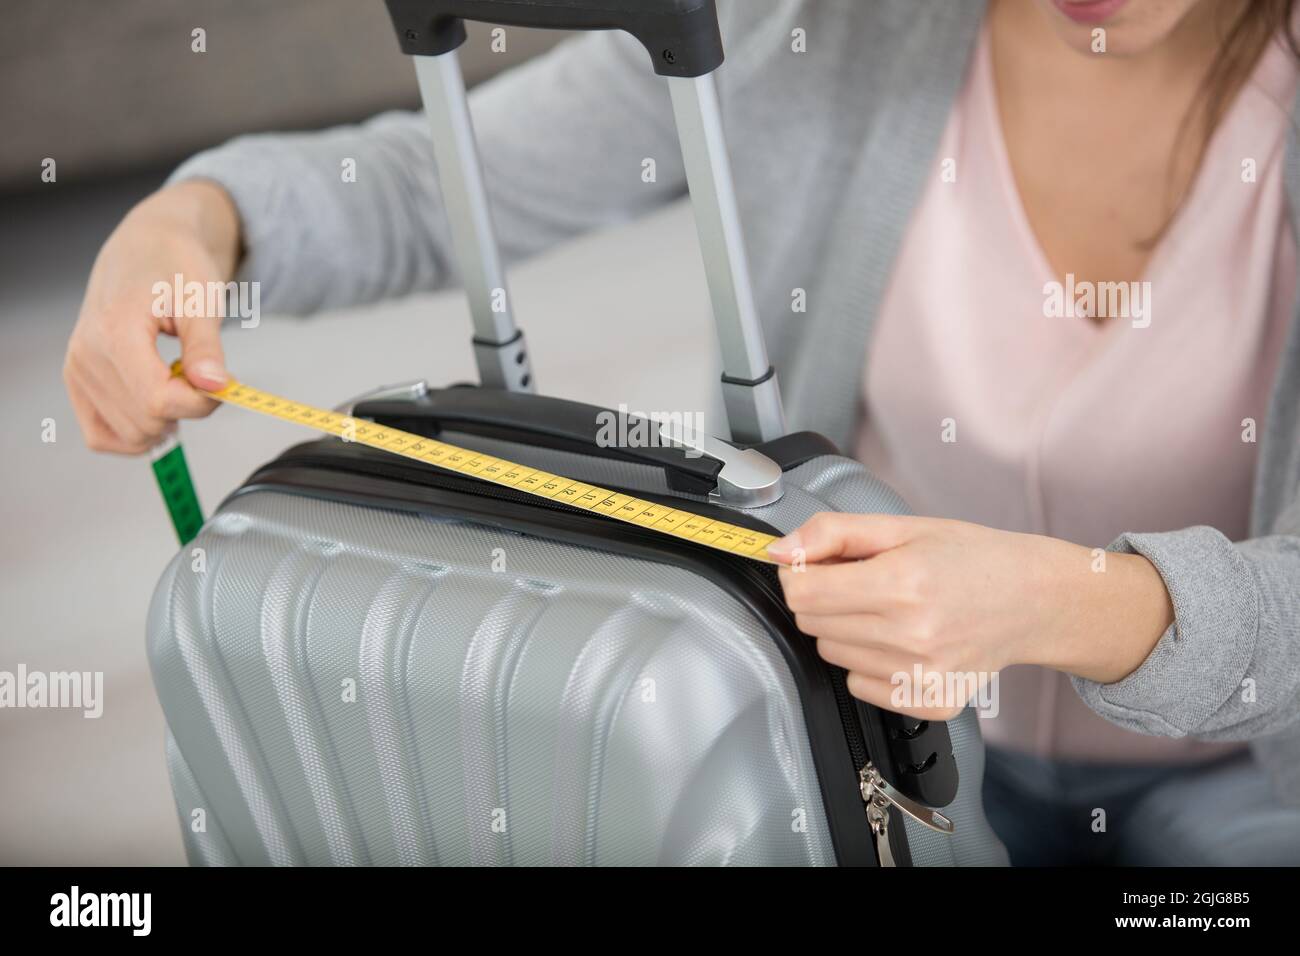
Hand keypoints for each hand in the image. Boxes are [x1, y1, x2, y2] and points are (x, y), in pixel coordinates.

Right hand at [63, 179, 242, 453]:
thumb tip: (215, 388)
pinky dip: (134, 434)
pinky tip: (157, 408)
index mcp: (114, 332)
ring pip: (128, 435)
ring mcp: (77, 370)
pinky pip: (101, 436)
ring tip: (177, 382)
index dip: (200, 403)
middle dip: (186, 410)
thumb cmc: (176, 265)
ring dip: (164, 422)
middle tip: (201, 376)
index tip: (222, 383)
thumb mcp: (202, 300)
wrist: (146, 247)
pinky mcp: (76, 381)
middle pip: (145, 423)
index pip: (158, 401)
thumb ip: (206, 348)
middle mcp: (86, 355)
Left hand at [768, 513, 1173, 719]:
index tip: (817, 566)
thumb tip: (780, 552)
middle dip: (826, 598)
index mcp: (902, 583)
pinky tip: (903, 640)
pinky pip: (859, 685)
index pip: (802, 593)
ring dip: (846, 629)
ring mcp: (920, 674)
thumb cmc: (971, 559)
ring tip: (891, 609)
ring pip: (831, 653)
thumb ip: (832, 533)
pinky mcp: (928, 701)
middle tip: (865, 582)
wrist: (1033, 600)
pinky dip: (868, 663)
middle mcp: (911, 634)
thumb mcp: (902, 527)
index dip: (800, 574)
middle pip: (812, 623)